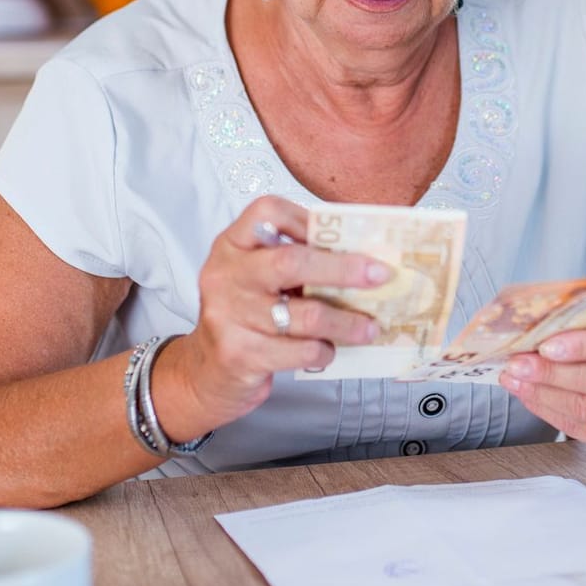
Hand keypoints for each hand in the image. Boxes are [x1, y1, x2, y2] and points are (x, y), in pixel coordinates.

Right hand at [160, 196, 386, 433]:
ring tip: (370, 327)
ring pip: (304, 314)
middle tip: (379, 276)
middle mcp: (225, 275)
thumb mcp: (257, 280)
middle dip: (343, 268)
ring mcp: (229, 315)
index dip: (307, 218)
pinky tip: (330, 349)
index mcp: (231, 246)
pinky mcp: (240, 353)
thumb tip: (362, 258)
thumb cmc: (244, 318)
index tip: (342, 233)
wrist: (205, 373)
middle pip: (290, 261)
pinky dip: (324, 350)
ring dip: (347, 322)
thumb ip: (294, 263)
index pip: (266, 212)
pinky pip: (299, 351)